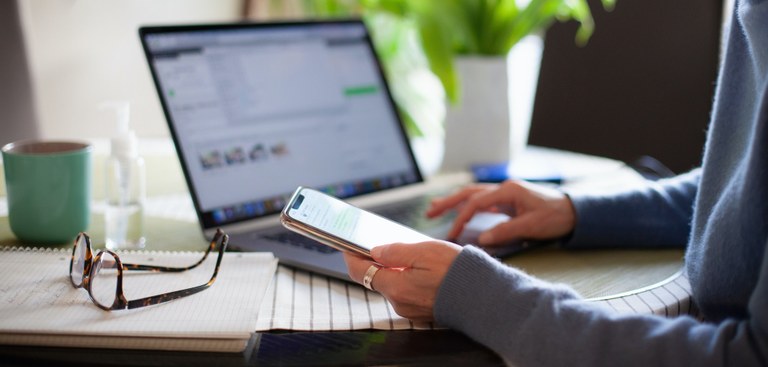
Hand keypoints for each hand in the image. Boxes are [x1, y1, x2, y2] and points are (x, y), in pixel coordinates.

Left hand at [343, 241, 461, 320]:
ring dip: (394, 270)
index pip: (360, 272)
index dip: (351, 257)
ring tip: (406, 253)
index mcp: (396, 287)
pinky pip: (406, 292)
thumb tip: (375, 251)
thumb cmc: (457, 272)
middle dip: (375, 261)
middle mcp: (399, 302)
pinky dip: (406, 279)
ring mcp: (410, 309)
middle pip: (376, 278)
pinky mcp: (421, 311)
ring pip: (392, 285)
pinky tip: (419, 268)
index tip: (347, 245)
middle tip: (379, 243)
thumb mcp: (424, 252)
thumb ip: (396, 252)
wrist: (483, 296)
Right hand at [426, 180, 575, 245]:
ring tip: (435, 209)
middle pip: (469, 193)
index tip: (451, 234)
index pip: (476, 203)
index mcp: (508, 190)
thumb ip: (505, 231)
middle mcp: (503, 188)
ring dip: (454, 202)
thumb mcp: (532, 226)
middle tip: (429, 212)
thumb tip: (481, 239)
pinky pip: (482, 201)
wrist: (574, 211)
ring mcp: (505, 193)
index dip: (461, 218)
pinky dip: (467, 206)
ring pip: (473, 195)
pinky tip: (459, 212)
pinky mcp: (508, 200)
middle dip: (447, 202)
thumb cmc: (555, 216)